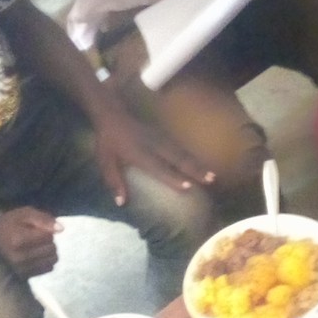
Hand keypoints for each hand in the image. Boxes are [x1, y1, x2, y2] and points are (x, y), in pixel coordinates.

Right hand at [0, 207, 61, 276]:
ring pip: (51, 259)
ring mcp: (22, 269)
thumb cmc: (9, 224)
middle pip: (51, 249)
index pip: (48, 237)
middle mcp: (20, 257)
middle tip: (37, 238)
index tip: (36, 229)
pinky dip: (45, 261)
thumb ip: (43, 219)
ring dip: (48, 252)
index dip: (46, 231)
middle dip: (48, 242)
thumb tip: (61, 229)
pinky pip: (47, 268)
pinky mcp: (25, 276)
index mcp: (18, 239)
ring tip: (37, 247)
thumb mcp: (24, 214)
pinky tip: (36, 256)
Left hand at [92, 108, 214, 205]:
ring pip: (182, 152)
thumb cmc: (107, 141)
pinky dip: (192, 156)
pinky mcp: (163, 135)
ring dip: (198, 163)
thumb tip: (121, 203)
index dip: (172, 177)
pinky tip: (201, 164)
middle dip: (195, 170)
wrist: (112, 114)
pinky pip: (180, 146)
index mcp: (139, 153)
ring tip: (212, 175)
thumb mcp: (105, 162)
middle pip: (177, 158)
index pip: (158, 167)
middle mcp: (153, 145)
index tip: (187, 187)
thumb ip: (114, 181)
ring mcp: (160, 138)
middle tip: (210, 180)